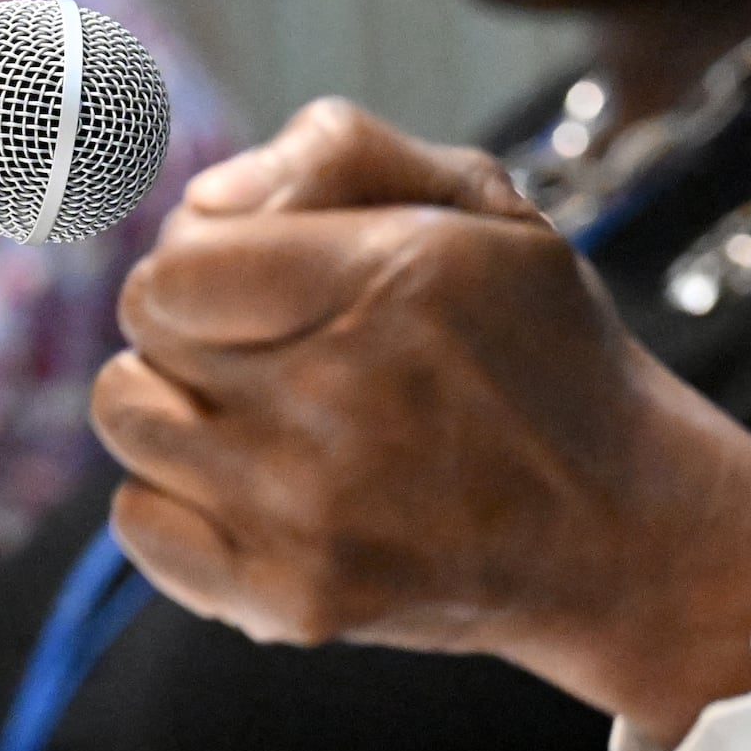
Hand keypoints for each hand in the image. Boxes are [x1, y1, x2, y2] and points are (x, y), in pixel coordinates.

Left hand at [93, 99, 750, 739]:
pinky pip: (137, 525)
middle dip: (199, 320)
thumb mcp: (485, 204)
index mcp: (393, 280)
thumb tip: (206, 198)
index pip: (175, 260)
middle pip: (146, 331)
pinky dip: (179, 501)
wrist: (622, 531)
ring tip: (265, 412)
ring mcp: (311, 512)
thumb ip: (340, 150)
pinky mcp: (293, 599)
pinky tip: (260, 487)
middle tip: (279, 342)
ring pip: (128, 417)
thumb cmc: (542, 351)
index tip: (259, 275)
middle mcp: (345, 399)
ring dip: (180, 403)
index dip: (203, 254)